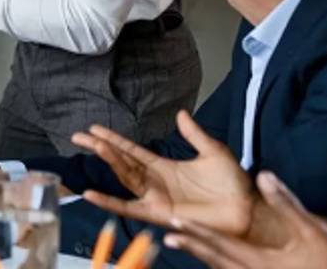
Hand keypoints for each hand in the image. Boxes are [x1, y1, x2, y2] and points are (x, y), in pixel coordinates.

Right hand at [74, 110, 254, 236]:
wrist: (247, 209)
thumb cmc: (234, 184)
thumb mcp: (213, 151)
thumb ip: (194, 134)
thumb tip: (181, 113)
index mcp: (164, 166)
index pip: (132, 150)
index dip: (113, 139)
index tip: (93, 128)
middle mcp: (155, 181)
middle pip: (121, 161)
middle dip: (101, 148)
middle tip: (79, 136)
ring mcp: (155, 197)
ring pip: (124, 177)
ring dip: (110, 162)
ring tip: (93, 147)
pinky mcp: (158, 213)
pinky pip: (129, 207)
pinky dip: (109, 202)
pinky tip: (91, 194)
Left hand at [165, 172, 326, 268]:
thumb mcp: (310, 230)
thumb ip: (284, 202)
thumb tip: (264, 175)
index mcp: (258, 261)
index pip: (219, 244)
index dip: (196, 233)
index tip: (175, 224)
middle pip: (214, 259)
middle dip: (191, 246)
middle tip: (167, 236)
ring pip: (222, 268)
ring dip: (203, 255)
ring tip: (185, 243)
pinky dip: (220, 264)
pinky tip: (217, 259)